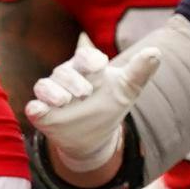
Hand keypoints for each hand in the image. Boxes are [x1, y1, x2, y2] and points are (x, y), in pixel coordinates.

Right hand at [26, 45, 161, 173]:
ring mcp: (52, 95)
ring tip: (65, 101)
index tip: (100, 66)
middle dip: (73, 80)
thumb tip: (156, 52)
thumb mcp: (127, 89)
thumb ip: (139, 71)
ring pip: (44, 85)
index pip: (84, 56)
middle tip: (85, 93)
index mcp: (85, 67)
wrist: (96, 136)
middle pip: (63, 71)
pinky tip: (39, 110)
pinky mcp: (42, 113)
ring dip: (53, 92)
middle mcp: (65, 78)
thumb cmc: (109, 105)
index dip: (90, 59)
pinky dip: (35, 107)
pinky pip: (33, 106)